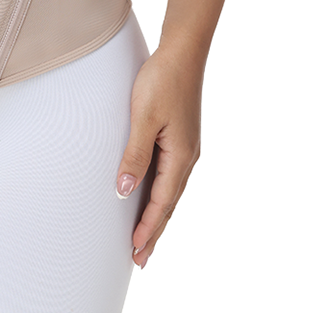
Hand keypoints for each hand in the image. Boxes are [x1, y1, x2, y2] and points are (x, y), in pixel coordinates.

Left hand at [115, 42, 202, 268]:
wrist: (182, 52)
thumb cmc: (161, 80)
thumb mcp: (143, 118)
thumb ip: (134, 155)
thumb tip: (125, 192)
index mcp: (181, 156)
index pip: (162, 203)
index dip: (148, 228)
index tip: (135, 252)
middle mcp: (187, 157)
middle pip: (169, 204)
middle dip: (154, 232)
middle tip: (139, 260)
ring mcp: (186, 148)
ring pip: (170, 191)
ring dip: (157, 216)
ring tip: (144, 239)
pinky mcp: (180, 138)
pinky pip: (169, 176)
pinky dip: (160, 195)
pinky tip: (151, 198)